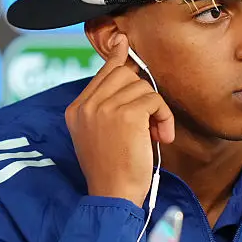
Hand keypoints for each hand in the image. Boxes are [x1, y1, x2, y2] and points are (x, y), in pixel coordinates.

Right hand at [65, 35, 174, 207]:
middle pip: (125, 75)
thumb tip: (124, 68)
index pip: (101, 72)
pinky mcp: (126, 115)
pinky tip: (162, 136)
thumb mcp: (100, 134)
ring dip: (156, 110)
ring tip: (155, 134)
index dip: (118, 59)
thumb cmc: (113, 170)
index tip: (125, 45)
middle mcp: (86, 106)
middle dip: (143, 94)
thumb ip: (107, 105)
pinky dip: (164, 117)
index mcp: (76, 110)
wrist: (113, 196)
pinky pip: (154, 100)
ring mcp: (104, 108)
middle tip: (150, 122)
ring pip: (142, 87)